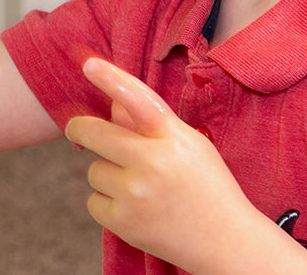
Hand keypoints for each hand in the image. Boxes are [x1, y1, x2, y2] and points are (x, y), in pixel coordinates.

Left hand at [64, 59, 258, 272]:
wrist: (228, 244)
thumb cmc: (208, 185)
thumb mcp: (189, 144)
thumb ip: (148, 122)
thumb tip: (111, 104)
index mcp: (173, 136)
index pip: (137, 99)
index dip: (110, 79)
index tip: (89, 64)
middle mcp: (152, 162)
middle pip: (95, 133)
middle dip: (80, 129)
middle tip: (78, 129)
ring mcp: (136, 194)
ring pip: (94, 169)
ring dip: (107, 174)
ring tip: (138, 186)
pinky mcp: (125, 223)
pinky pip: (93, 201)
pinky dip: (107, 203)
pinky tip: (134, 208)